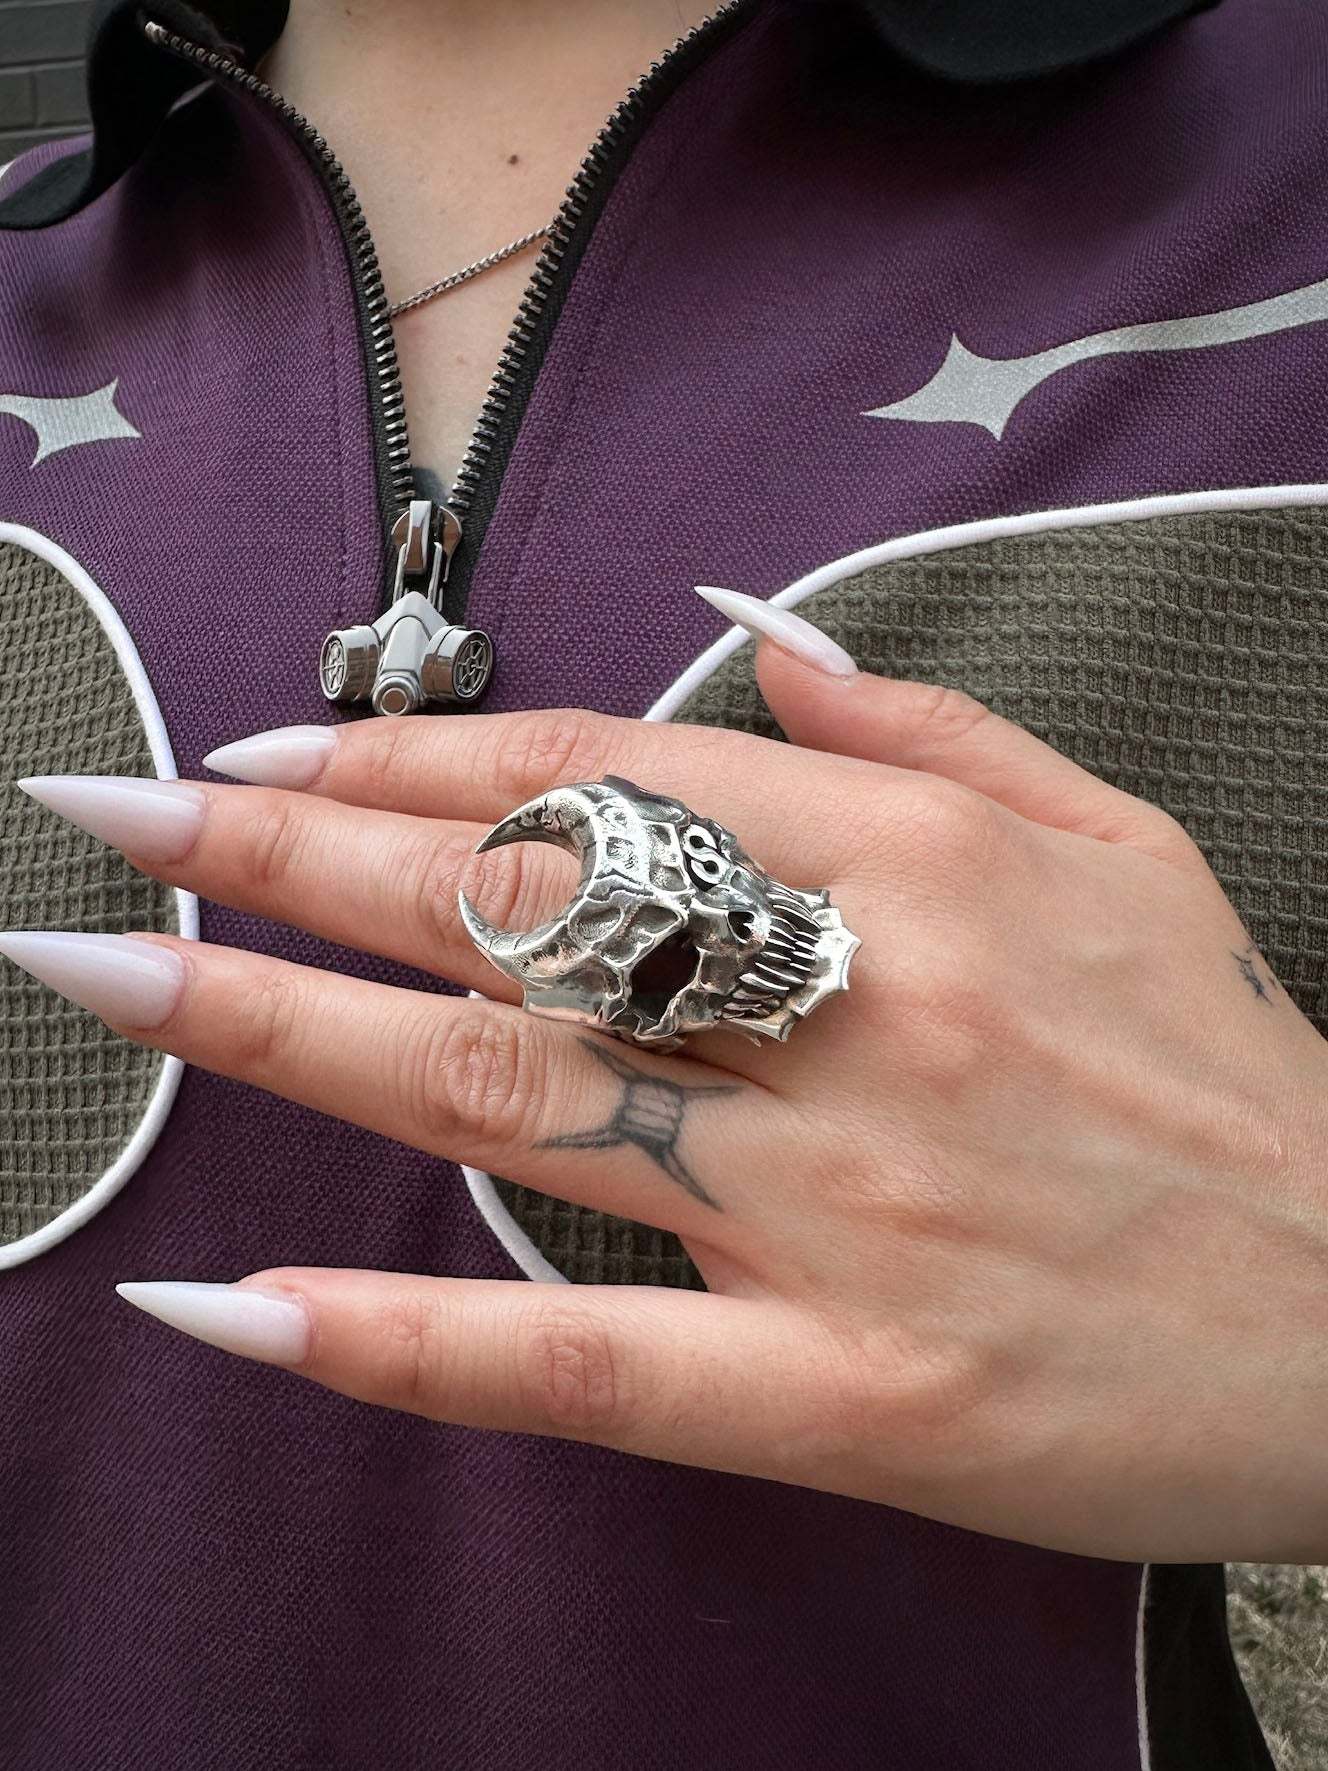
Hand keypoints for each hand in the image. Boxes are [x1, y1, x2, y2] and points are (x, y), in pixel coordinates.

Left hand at [7, 595, 1327, 1563]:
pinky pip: (583, 1361)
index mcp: (920, 866)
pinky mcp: (849, 1391)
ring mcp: (842, 1207)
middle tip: (109, 826)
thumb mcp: (1117, 847)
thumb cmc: (1233, 1075)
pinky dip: (403, 1337)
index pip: (602, 778)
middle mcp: (858, 1012)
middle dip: (286, 858)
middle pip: (517, 914)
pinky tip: (242, 1308)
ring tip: (112, 987)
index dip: (411, 758)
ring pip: (510, 1096)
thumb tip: (756, 649)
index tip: (263, 756)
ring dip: (284, 1038)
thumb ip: (931, 727)